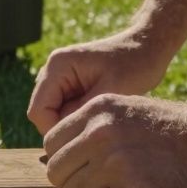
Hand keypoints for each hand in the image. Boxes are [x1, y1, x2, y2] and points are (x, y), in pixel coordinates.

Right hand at [26, 30, 172, 134]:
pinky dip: (81, 120)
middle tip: (97, 133)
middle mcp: (52, 71)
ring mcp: (61, 79)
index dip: (56, 132)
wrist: (148, 47)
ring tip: (102, 123)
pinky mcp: (71, 87)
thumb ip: (81, 112)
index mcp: (57, 66)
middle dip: (66, 128)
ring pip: (55, 116)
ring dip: (75, 124)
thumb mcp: (111, 91)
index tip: (85, 140)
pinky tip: (102, 119)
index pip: (38, 112)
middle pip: (43, 115)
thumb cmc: (135, 65)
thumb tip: (62, 136)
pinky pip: (66, 112)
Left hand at [43, 94, 186, 187]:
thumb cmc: (180, 131)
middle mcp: (101, 134)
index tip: (83, 166)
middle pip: (56, 172)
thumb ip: (97, 125)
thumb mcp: (132, 110)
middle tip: (100, 184)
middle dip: (74, 182)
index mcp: (99, 109)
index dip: (65, 159)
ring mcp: (115, 164)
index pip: (51, 142)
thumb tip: (65, 152)